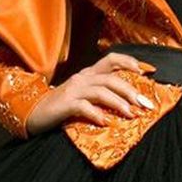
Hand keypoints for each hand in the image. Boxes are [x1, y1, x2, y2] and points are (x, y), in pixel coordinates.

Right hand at [25, 52, 154, 134]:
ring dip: (118, 102)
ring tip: (131, 114)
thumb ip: (102, 93)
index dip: (129, 62)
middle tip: (145, 104)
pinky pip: (83, 106)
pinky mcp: (64, 104)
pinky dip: (96, 113)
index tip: (147, 72)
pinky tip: (105, 121)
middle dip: (131, 90)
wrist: (34, 113)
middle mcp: (82, 78)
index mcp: (88, 73)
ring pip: (101, 90)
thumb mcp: (84, 95)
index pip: (111, 60)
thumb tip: (130, 101)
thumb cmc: (62, 106)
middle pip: (111, 78)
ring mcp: (73, 90)